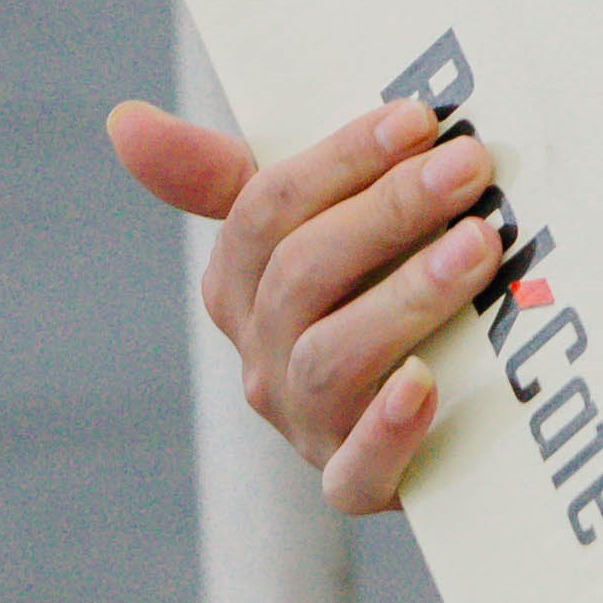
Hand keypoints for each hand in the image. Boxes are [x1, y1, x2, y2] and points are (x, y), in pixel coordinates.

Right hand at [106, 95, 498, 511]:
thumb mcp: (305, 232)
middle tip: (467, 168)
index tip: (419, 119)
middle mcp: (260, 355)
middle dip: (388, 211)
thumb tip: (123, 119)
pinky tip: (425, 383)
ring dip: (406, 295)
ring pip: (331, 356)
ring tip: (478, 246)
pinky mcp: (356, 484)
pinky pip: (357, 468)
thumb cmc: (365, 299)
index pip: (266, 209)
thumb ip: (224, 177)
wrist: (437, 426)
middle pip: (303, 274)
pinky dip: (388, 427)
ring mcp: (305, 424)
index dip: (341, 159)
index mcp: (239, 286)